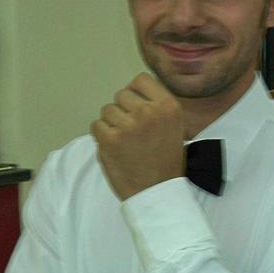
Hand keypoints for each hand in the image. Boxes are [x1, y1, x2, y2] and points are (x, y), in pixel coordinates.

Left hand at [91, 72, 185, 199]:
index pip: (140, 80)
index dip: (136, 94)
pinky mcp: (110, 140)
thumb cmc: (167, 161)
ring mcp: (128, 125)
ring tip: (125, 141)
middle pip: (121, 95)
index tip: (138, 108)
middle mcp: (148, 111)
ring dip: (112, 124)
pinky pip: (96, 126)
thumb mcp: (176, 127)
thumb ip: (158, 107)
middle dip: (123, 110)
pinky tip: (116, 148)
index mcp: (168, 106)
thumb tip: (136, 92)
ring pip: (107, 110)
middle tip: (133, 131)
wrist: (157, 192)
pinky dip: (102, 137)